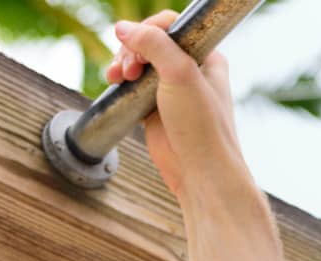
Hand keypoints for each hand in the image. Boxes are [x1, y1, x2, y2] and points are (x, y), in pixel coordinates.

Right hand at [106, 11, 248, 202]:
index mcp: (206, 57)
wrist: (201, 173)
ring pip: (139, 62)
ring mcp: (172, 89)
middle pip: (151, 42)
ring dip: (123, 63)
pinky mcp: (155, 107)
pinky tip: (114, 83)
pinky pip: (133, 85)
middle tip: (128, 68)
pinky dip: (121, 81)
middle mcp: (190, 70)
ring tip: (118, 76)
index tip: (135, 42)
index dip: (149, 29)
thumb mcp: (180, 74)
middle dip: (132, 49)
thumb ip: (154, 44)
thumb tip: (123, 27)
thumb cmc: (202, 127)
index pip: (172, 26)